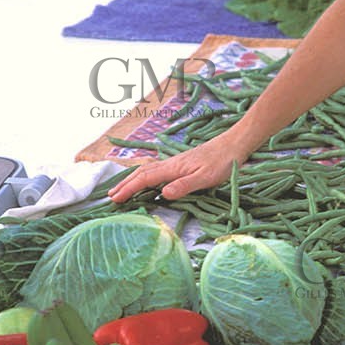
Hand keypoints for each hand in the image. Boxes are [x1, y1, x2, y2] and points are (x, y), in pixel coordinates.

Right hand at [107, 132, 253, 202]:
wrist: (234, 145)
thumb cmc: (223, 162)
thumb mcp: (206, 178)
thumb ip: (185, 185)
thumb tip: (163, 194)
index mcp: (173, 168)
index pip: (145, 178)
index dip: (129, 189)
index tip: (115, 199)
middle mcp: (170, 164)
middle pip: (141, 173)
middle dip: (125, 184)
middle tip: (110, 196)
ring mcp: (175, 163)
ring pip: (147, 170)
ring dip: (132, 180)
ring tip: (121, 190)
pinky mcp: (181, 164)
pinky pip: (155, 170)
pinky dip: (143, 176)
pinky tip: (145, 181)